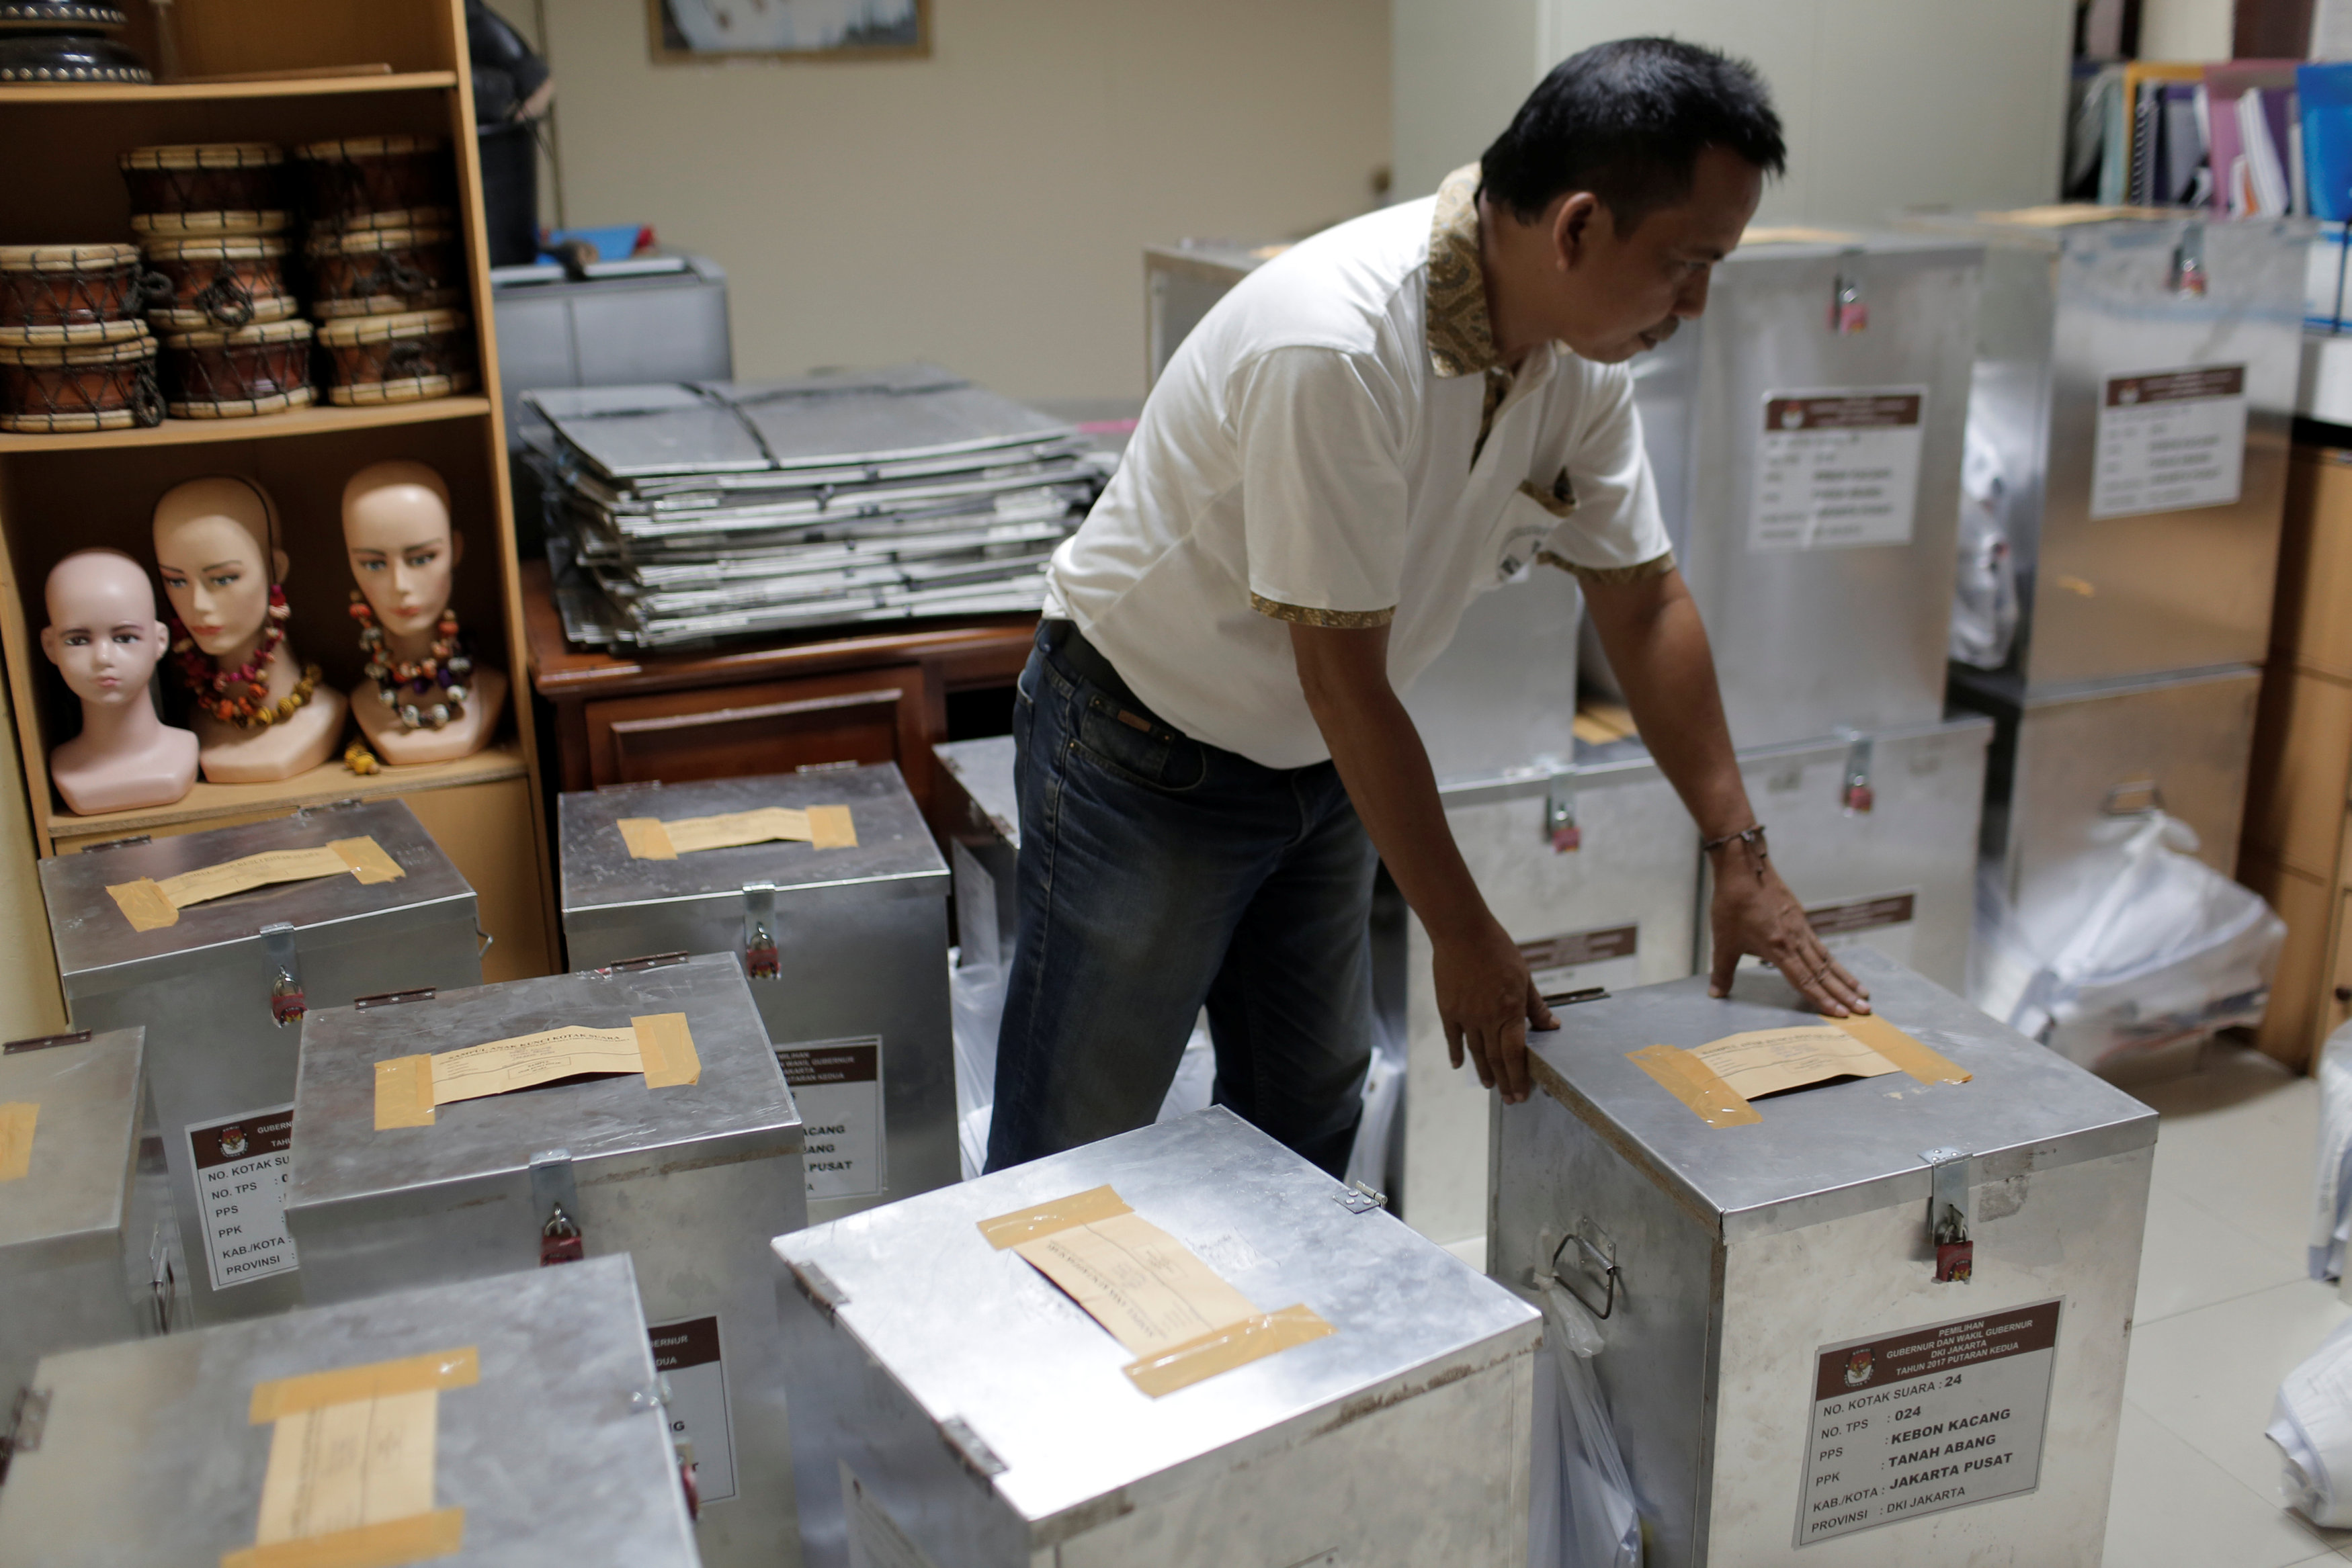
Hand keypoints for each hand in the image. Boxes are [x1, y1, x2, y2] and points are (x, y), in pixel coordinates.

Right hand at [1433, 919, 1556, 1103]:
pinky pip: (1453, 1037)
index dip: (1520, 1077)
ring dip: (1484, 1072)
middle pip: (1496, 1059)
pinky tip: (1459, 1065)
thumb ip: (1536, 1006)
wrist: (1462, 932)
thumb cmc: (1498, 950)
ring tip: (1491, 1086)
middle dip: (1505, 1082)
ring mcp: (1465, 1016)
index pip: (1515, 1054)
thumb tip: (1552, 1027)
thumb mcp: (1524, 977)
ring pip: (1476, 1052)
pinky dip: (1457, 1053)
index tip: (1524, 1093)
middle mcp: (1487, 1018)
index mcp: (1510, 1011)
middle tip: (1510, 1100)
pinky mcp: (1448, 1009)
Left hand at [1706, 849, 1871, 1016]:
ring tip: (1863, 993)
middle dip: (1845, 994)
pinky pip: (1819, 945)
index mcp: (1779, 948)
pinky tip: (1836, 968)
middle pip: (1824, 972)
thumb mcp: (1723, 941)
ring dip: (1845, 978)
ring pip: (1827, 959)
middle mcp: (1796, 940)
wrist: (1745, 868)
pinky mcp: (1800, 918)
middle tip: (1865, 1010)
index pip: (1805, 981)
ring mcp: (1801, 928)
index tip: (1841, 1014)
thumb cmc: (1732, 904)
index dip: (1822, 999)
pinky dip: (1832, 960)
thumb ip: (1722, 970)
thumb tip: (1716, 994)